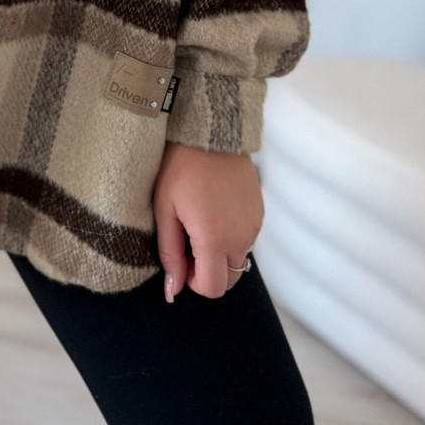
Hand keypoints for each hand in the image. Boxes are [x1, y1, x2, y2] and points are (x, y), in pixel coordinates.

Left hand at [152, 139, 263, 301]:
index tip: (180, 259)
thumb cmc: (180, 169)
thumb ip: (170, 254)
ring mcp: (254, 225)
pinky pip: (246, 239)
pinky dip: (230, 237)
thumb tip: (172, 292)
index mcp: (215, 238)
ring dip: (219, 254)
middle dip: (207, 272)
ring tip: (199, 222)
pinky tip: (213, 211)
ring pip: (238, 259)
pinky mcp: (259, 212)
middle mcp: (241, 236)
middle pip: (229, 279)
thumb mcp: (164, 210)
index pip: (213, 288)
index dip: (193, 282)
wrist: (209, 133)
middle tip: (187, 243)